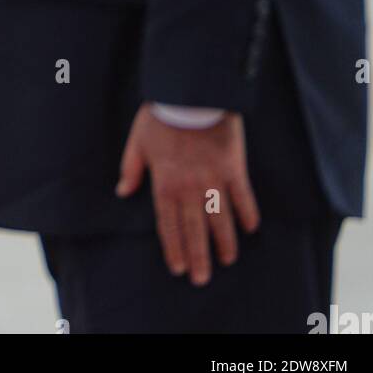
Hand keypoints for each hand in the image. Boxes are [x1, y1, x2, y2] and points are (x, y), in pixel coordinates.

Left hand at [115, 103, 260, 285]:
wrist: (189, 93)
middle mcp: (188, 188)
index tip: (177, 268)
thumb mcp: (137, 141)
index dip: (173, 247)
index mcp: (164, 183)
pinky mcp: (233, 167)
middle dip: (198, 256)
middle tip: (202, 279)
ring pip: (219, 219)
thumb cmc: (161, 116)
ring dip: (224, 242)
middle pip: (194, 229)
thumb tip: (122, 191)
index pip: (168, 224)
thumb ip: (130, 168)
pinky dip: (247, 213)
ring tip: (227, 260)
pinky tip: (250, 228)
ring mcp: (213, 179)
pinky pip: (243, 196)